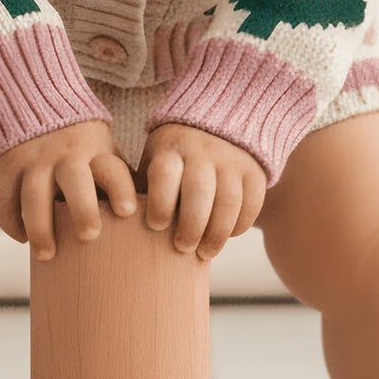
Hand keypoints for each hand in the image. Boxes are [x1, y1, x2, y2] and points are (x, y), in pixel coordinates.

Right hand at [0, 118, 139, 260]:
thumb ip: (120, 184)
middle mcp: (66, 155)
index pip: (111, 168)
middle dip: (83, 207)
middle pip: (74, 179)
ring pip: (35, 194)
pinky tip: (22, 239)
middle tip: (90, 235)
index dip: (120, 188)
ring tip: (47, 254)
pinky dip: (13, 221)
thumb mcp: (104, 155)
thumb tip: (152, 226)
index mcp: (96, 153)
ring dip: (41, 225)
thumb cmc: (83, 151)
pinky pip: (7, 197)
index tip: (128, 211)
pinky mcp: (8, 167)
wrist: (35, 108)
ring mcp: (34, 160)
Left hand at [138, 123, 266, 260]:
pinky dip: (240, 225)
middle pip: (199, 192)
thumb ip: (142, 191)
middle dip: (191, 227)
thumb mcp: (154, 163)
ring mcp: (232, 159)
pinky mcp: (255, 170)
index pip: (165, 175)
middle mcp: (203, 150)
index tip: (156, 225)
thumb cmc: (173, 160)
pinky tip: (226, 236)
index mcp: (171, 148)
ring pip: (228, 202)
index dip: (160, 204)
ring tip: (205, 253)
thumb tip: (123, 230)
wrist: (215, 126)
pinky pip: (251, 203)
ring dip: (217, 234)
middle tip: (182, 248)